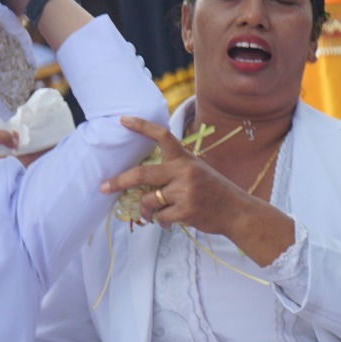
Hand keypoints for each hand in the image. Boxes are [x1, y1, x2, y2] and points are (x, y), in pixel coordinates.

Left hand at [100, 117, 295, 264]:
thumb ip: (172, 170)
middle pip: (142, 174)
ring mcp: (186, 191)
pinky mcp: (186, 210)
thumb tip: (138, 180)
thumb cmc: (211, 191)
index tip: (122, 119)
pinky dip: (161, 222)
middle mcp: (184, 171)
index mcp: (185, 159)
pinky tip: (170, 222)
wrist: (237, 212)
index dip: (141, 126)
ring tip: (153, 214)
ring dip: (146, 210)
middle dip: (119, 181)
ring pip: (149, 200)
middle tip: (104, 187)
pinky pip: (160, 217)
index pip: (162, 136)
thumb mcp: (195, 171)